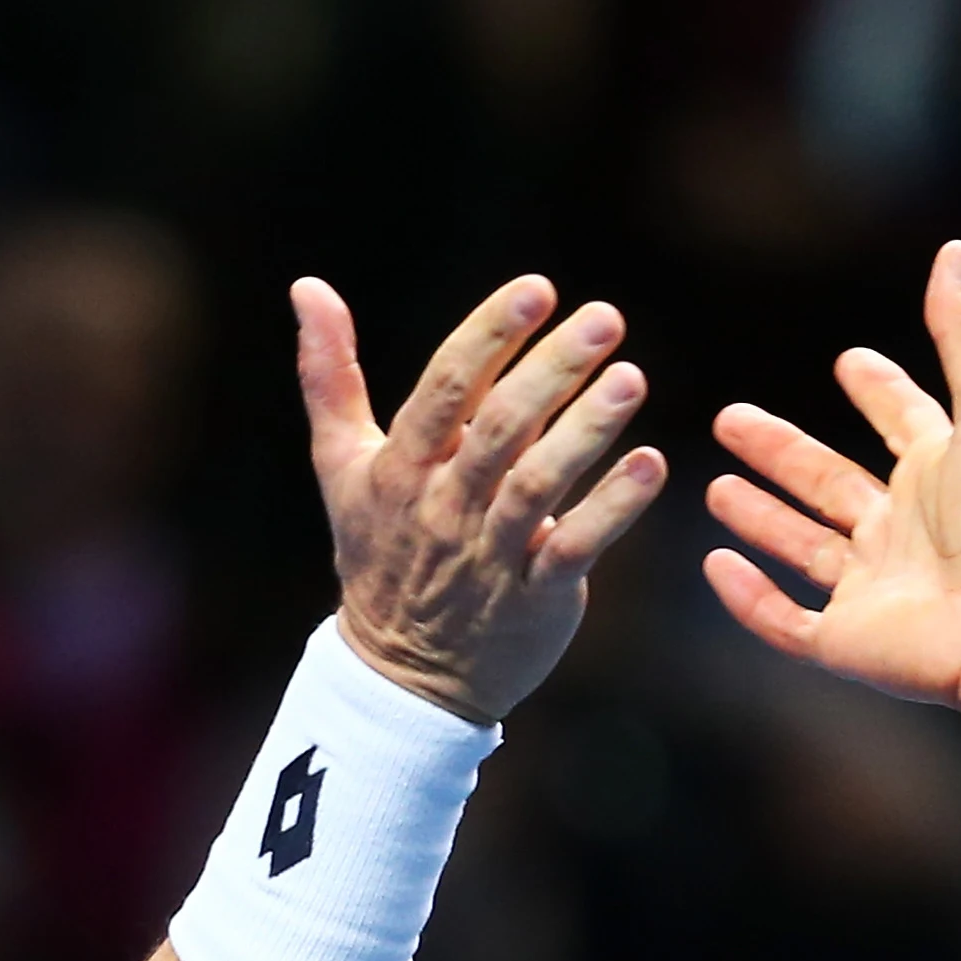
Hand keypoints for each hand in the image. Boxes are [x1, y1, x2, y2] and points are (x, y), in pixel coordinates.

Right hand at [301, 272, 665, 722]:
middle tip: (606, 318)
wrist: (400, 675)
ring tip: (633, 378)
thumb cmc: (379, 550)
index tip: (536, 288)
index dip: (488, 336)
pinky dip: (614, 507)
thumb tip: (307, 285)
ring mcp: (489, 555)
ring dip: (588, 430)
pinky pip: (575, 548)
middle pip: (498, 429)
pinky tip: (652, 463)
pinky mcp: (534, 598)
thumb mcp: (343, 465)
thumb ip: (330, 375)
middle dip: (552, 370)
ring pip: (538, 485)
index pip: (443, 390)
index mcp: (399, 469)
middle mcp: (442, 508)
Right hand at [700, 240, 960, 708]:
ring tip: (714, 489)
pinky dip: (748, 596)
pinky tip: (716, 562)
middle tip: (731, 418)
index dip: (880, 393)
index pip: (901, 422)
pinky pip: (785, 619)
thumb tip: (954, 252)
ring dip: (760, 517)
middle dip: (781, 451)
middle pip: (828, 481)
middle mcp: (902, 530)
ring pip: (802, 547)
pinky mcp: (845, 640)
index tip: (849, 361)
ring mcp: (871, 587)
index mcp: (940, 474)